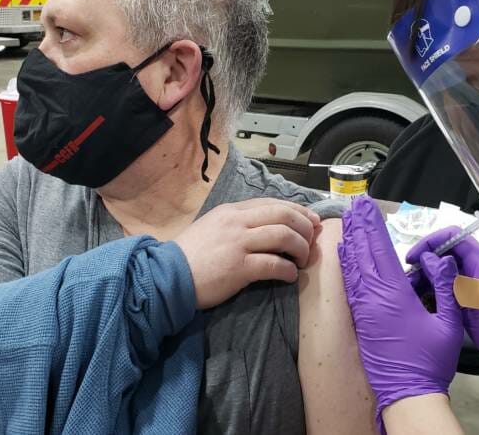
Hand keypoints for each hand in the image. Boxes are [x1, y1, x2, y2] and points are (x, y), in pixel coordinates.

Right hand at [176, 198, 319, 308]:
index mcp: (232, 210)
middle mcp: (237, 222)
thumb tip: (270, 229)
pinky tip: (290, 276)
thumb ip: (239, 224)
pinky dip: (288, 271)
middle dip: (305, 227)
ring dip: (301, 248)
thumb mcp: (213, 227)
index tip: (312, 221)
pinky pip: (274, 264)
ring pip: (284, 236)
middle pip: (284, 215)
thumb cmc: (190, 255)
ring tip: (302, 261)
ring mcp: (238, 243)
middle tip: (312, 241)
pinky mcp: (239, 267)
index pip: (273, 203)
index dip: (298, 210)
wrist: (167, 276)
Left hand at [338, 197, 462, 428]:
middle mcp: (373, 296)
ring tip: (348, 220)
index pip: (381, 250)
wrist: (408, 392)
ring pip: (353, 266)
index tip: (367, 206)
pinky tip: (346, 253)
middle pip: (363, 252)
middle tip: (354, 203)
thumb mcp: (450, 322)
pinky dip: (348, 263)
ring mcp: (363, 307)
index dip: (373, 225)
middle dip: (359, 226)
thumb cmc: (431, 360)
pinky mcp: (360, 317)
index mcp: (394, 294)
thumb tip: (439, 259)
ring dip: (351, 240)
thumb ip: (446, 287)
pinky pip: (351, 283)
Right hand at [407, 227, 478, 414]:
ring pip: (449, 265)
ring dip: (430, 272)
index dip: (430, 243)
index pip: (454, 237)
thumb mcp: (472, 305)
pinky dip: (438, 283)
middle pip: (450, 250)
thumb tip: (428, 259)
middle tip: (409, 275)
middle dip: (427, 259)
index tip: (413, 258)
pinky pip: (454, 279)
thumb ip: (450, 280)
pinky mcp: (477, 291)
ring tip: (412, 286)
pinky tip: (424, 294)